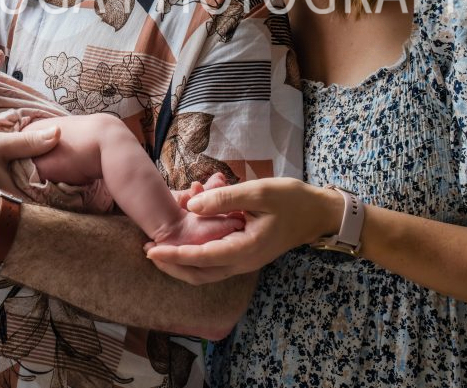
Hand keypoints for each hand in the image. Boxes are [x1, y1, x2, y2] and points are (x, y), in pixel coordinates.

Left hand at [145, 178, 339, 284]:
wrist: (319, 212)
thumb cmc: (292, 199)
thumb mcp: (258, 191)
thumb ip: (224, 198)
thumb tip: (192, 206)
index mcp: (246, 249)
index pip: (202, 258)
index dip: (174, 256)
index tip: (151, 250)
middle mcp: (243, 261)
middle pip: (200, 274)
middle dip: (172, 266)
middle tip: (147, 251)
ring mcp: (244, 261)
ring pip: (206, 271)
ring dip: (182, 262)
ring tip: (160, 247)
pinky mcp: (245, 254)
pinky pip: (216, 260)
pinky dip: (197, 252)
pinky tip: (187, 232)